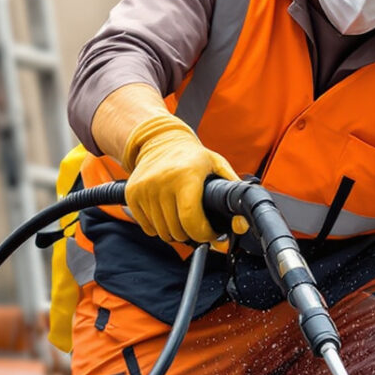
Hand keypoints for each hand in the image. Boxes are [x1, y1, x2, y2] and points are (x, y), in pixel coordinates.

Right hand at [122, 113, 239, 245]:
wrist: (159, 140)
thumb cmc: (191, 156)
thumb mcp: (216, 164)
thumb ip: (232, 188)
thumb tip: (242, 221)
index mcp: (186, 176)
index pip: (191, 220)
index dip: (204, 234)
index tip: (210, 233)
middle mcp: (162, 182)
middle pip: (177, 230)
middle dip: (191, 234)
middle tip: (197, 225)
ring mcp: (145, 189)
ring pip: (162, 232)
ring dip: (175, 232)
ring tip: (182, 219)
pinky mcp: (133, 195)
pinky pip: (147, 227)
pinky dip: (158, 227)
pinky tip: (166, 214)